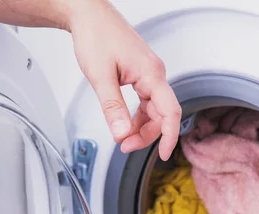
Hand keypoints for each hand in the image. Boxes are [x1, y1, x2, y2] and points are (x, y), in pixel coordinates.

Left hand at [67, 0, 180, 160]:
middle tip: (125, 146)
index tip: (163, 154)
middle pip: (162, 114)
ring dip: (140, 127)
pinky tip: (124, 122)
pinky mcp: (141, 74)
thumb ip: (113, 107)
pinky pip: (145, 101)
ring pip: (153, 110)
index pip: (170, 111)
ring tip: (122, 138)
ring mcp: (149, 74)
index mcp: (151, 73)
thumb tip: (122, 133)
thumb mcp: (100, 76)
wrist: (88, 14)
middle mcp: (154, 73)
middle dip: (146, 135)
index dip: (169, 136)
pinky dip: (136, 115)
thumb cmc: (96, 35)